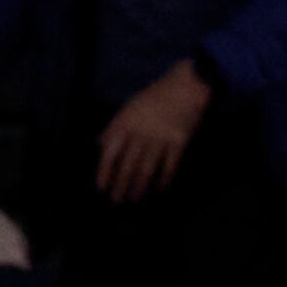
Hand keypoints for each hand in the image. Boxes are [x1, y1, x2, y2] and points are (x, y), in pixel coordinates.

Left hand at [94, 61, 210, 202]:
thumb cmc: (155, 97)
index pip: (111, 151)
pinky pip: (170, 165)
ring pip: (147, 168)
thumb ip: (115, 126)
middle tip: (117, 200)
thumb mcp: (129, 107)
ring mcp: (161, 138)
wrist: (186, 86)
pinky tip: (160, 188)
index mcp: (126, 122)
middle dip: (121, 184)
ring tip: (135, 197)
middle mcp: (141, 133)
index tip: (101, 187)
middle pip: (129, 164)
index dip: (104, 171)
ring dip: (140, 185)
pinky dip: (164, 178)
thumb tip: (100, 144)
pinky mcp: (179, 142)